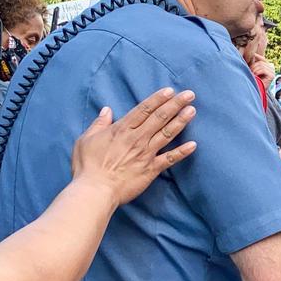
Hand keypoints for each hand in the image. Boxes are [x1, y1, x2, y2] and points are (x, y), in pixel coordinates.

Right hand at [70, 88, 196, 205]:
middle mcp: (137, 138)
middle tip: (189, 94)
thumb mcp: (86, 139)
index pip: (144, 109)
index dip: (158, 99)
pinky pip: (169, 159)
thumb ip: (99, 124)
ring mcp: (146, 153)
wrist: (95, 190)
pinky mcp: (151, 169)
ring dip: (181, 121)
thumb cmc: (88, 166)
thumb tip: (106, 110)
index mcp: (122, 129)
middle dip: (175, 104)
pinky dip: (182, 152)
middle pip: (160, 117)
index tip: (170, 90)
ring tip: (192, 111)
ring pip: (167, 133)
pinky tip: (193, 145)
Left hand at [251, 53, 274, 83]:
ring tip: (252, 75)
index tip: (252, 55)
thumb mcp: (255, 70)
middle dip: (253, 66)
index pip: (262, 59)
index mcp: (268, 65)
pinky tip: (255, 76)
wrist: (259, 90)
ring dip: (254, 70)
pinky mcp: (272, 75)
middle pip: (260, 62)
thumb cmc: (256, 80)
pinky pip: (263, 70)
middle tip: (250, 71)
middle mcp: (272, 67)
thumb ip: (255, 63)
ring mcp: (273, 71)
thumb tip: (253, 54)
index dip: (257, 56)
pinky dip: (258, 72)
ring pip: (261, 66)